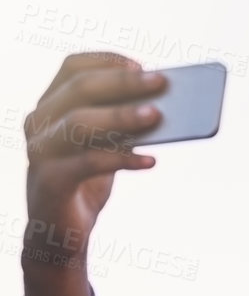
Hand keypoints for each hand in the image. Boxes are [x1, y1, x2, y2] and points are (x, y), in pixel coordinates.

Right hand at [22, 54, 162, 295]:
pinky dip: (121, 159)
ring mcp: (40, 151)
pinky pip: (87, 163)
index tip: (142, 65)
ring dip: (122, 116)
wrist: (61, 233)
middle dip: (124, 83)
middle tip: (162, 83)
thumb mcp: (105, 146)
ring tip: (158, 116)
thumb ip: (123, 126)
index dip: (107, 62)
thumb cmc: (86, 183)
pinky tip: (151, 161)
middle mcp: (38, 122)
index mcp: (50, 106)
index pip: (72, 69)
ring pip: (79, 123)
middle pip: (79, 90)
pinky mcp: (49, 181)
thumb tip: (162, 106)